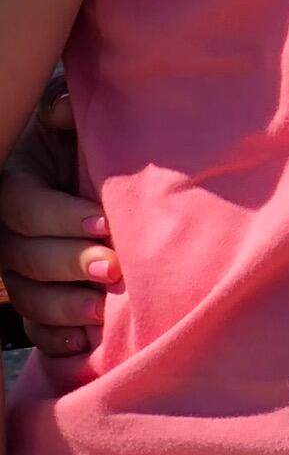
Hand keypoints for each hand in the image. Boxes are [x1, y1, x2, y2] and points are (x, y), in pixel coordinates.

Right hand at [0, 90, 114, 356]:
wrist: (98, 173)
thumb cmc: (86, 141)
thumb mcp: (76, 122)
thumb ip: (67, 112)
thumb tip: (62, 110)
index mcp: (14, 184)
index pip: (24, 208)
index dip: (60, 218)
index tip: (105, 223)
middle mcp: (9, 233)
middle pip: (23, 257)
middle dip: (69, 263)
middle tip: (113, 267)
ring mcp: (19, 270)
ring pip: (26, 296)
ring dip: (62, 306)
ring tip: (100, 312)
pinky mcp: (37, 299)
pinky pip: (34, 327)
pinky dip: (55, 339)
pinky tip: (82, 344)